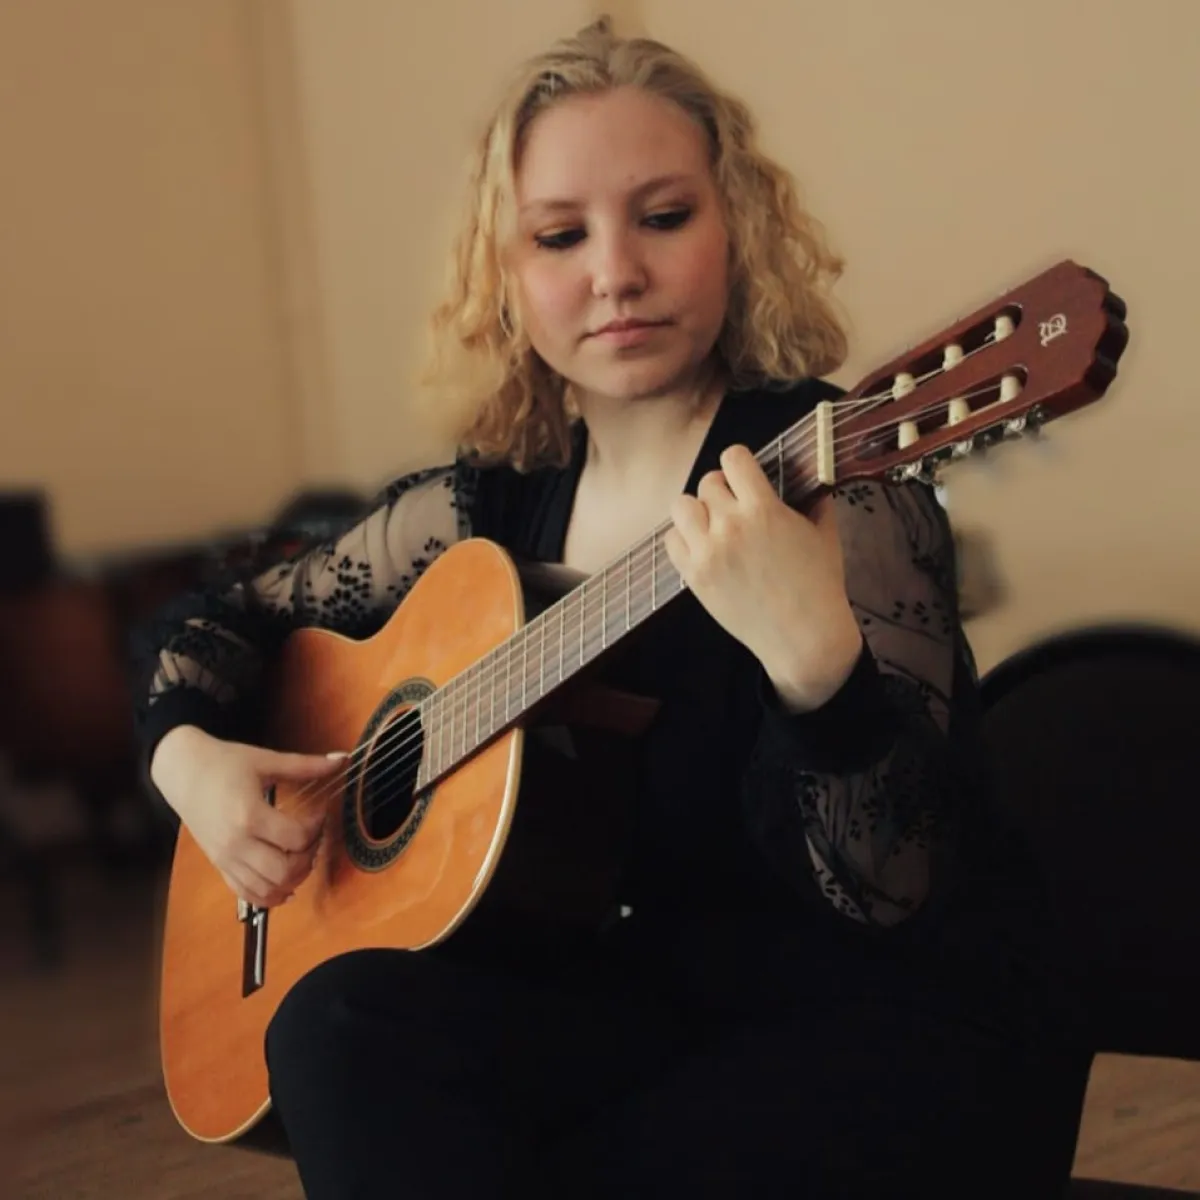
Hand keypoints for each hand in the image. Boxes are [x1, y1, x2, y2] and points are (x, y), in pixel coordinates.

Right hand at [151, 726, 345, 907]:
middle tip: (313, 838)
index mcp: (250, 815)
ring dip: (294, 879)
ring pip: (268, 889)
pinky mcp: (220, 866)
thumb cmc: (223, 762)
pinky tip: (286, 883)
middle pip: (284, 871)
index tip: (320, 813)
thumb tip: (342, 758)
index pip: (296, 838)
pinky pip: (247, 894)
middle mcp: (237, 844)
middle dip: (308, 857)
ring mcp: (226, 859)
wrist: (182, 771)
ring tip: (301, 855)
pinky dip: (270, 896)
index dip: (318, 828)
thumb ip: (305, 765)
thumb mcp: (266, 760)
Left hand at [664, 444, 862, 711]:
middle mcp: (730, 526)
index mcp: (764, 509)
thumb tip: (813, 481)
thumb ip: (815, 501)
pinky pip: (671, 540)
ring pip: (682, 506)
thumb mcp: (825, 535)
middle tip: (733, 507)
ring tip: (712, 524)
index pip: (733, 459)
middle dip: (722, 490)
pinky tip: (702, 547)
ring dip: (697, 510)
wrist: (803, 637)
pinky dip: (683, 539)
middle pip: (707, 483)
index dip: (739, 463)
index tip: (744, 474)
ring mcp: (708, 552)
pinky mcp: (694, 576)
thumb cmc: (819, 586)